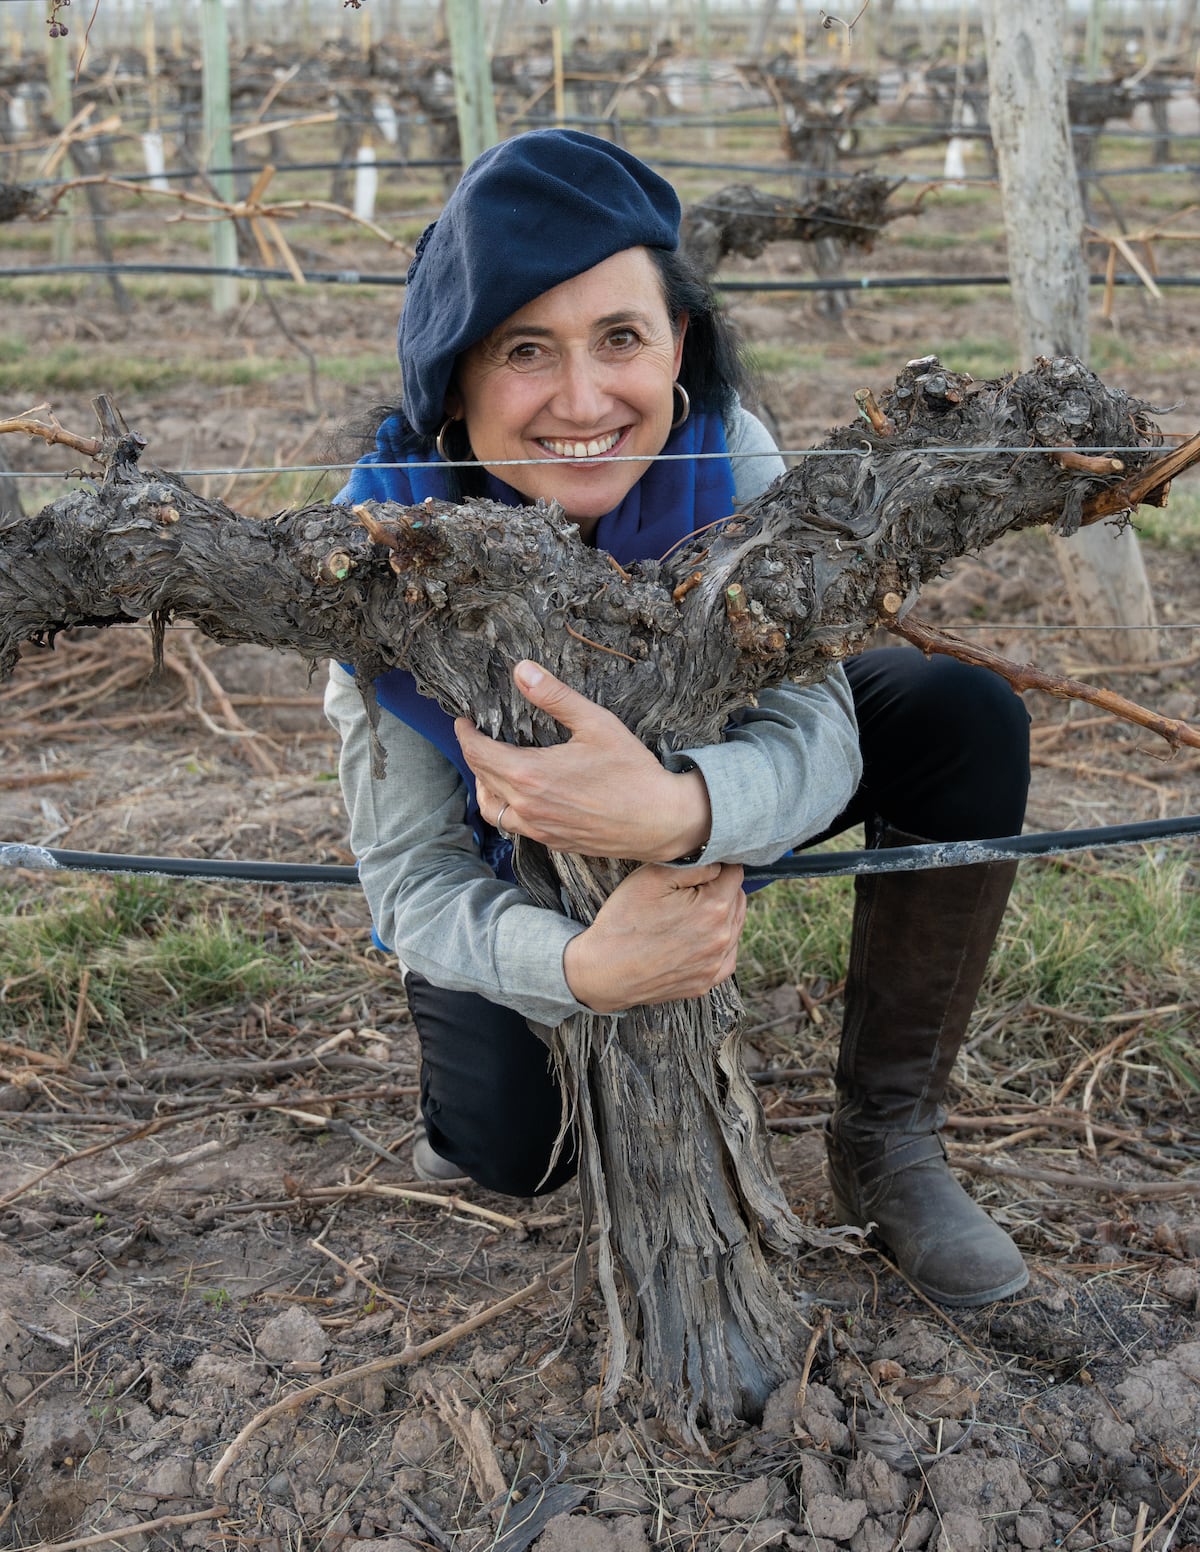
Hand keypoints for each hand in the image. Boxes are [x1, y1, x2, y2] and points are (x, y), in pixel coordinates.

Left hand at [454, 660, 710, 861]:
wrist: (660, 820)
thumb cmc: (632, 770)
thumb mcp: (596, 723)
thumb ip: (555, 696)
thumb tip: (522, 670)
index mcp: (530, 774)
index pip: (477, 753)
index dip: (465, 735)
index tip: (464, 722)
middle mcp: (526, 806)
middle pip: (481, 779)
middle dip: (474, 755)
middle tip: (479, 737)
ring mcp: (538, 829)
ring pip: (492, 809)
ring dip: (486, 786)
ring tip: (495, 768)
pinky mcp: (552, 842)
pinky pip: (514, 826)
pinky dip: (507, 807)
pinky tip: (523, 794)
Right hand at [562, 861, 746, 1012]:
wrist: (603, 971)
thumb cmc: (624, 920)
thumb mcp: (651, 877)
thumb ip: (694, 865)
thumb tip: (719, 863)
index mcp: (714, 908)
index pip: (736, 873)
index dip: (718, 865)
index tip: (701, 868)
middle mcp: (723, 938)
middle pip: (738, 899)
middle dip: (720, 889)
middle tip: (690, 889)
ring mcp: (716, 964)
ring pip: (735, 926)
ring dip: (720, 915)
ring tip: (688, 913)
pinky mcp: (707, 982)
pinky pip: (727, 954)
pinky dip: (717, 942)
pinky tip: (695, 937)